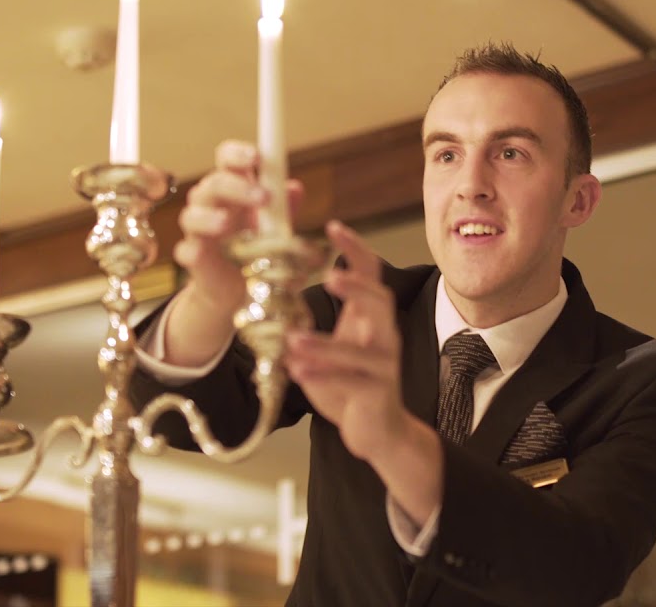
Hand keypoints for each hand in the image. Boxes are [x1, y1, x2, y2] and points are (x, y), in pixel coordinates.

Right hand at [173, 140, 301, 313]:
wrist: (241, 285)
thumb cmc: (258, 244)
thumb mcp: (277, 224)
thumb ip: (284, 207)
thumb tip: (294, 188)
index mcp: (233, 186)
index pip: (227, 158)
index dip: (237, 154)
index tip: (256, 158)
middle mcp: (211, 203)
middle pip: (213, 184)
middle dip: (236, 187)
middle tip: (263, 197)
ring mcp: (198, 230)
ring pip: (191, 215)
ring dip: (208, 217)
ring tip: (225, 224)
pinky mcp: (193, 258)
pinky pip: (185, 251)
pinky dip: (191, 250)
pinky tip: (198, 253)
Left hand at [286, 221, 408, 461]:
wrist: (378, 431)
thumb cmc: (350, 383)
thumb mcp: (330, 346)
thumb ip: (309, 323)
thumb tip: (270, 293)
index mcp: (370, 318)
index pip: (370, 273)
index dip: (354, 249)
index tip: (333, 225)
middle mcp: (384, 335)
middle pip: (380, 301)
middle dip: (357, 287)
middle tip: (330, 276)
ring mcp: (384, 366)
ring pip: (363, 349)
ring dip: (327, 344)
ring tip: (293, 340)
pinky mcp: (378, 393)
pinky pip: (353, 382)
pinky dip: (324, 375)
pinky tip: (297, 371)